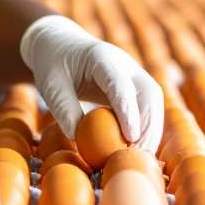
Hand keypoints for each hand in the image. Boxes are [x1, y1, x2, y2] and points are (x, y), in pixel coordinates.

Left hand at [19, 15, 164, 153]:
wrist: (63, 46)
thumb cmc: (54, 66)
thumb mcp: (50, 84)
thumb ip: (62, 108)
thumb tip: (77, 137)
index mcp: (102, 57)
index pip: (120, 84)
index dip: (128, 109)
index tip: (131, 136)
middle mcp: (125, 64)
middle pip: (148, 93)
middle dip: (148, 125)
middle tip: (138, 154)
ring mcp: (134, 75)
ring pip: (154, 102)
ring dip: (152, 130)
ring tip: (140, 157)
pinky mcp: (135, 87)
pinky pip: (149, 108)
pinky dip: (148, 129)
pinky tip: (139, 149)